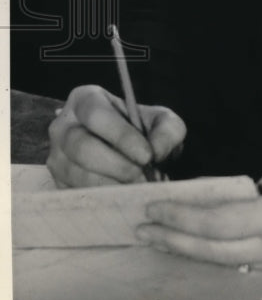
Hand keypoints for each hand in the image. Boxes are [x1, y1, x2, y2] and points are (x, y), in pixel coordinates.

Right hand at [47, 84, 186, 187]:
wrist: (130, 154)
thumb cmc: (143, 131)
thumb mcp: (162, 122)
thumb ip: (167, 131)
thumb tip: (156, 152)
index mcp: (85, 100)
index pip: (96, 114)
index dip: (121, 136)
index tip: (147, 156)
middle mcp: (63, 126)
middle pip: (81, 147)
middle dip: (117, 166)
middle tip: (143, 177)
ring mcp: (56, 156)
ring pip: (77, 174)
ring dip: (111, 186)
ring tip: (138, 188)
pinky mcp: (58, 183)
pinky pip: (76, 194)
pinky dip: (103, 199)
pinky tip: (125, 197)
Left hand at [137, 143, 261, 269]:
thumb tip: (250, 194)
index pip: (216, 224)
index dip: (180, 219)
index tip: (153, 209)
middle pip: (214, 252)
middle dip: (174, 242)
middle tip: (143, 231)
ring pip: (228, 261)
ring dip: (193, 250)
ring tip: (165, 238)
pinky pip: (248, 261)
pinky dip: (220, 253)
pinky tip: (204, 244)